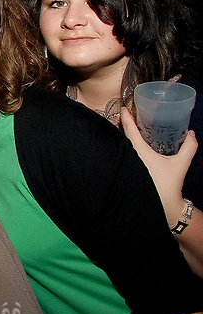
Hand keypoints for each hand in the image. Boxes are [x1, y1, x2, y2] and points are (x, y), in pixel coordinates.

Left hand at [121, 107, 196, 224]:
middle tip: (127, 114)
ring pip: (122, 146)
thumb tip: (191, 134)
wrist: (162, 205)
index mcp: (139, 152)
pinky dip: (125, 146)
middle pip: (123, 136)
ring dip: (124, 136)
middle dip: (124, 125)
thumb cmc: (169, 184)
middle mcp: (129, 157)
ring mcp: (126, 164)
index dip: (126, 118)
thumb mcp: (180, 164)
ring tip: (128, 125)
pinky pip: (123, 154)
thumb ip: (189, 147)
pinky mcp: (126, 171)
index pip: (130, 131)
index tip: (123, 108)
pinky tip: (129, 143)